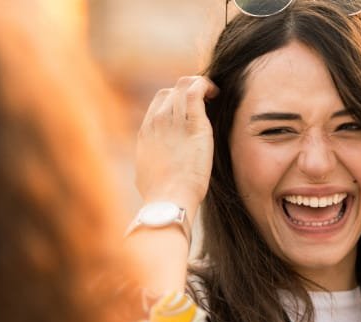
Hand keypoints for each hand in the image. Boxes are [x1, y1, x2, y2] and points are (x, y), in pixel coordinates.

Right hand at [135, 76, 218, 215]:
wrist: (167, 199)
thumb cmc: (159, 194)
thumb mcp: (145, 172)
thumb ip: (150, 159)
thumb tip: (153, 163)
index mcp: (147, 131)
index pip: (160, 100)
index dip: (176, 99)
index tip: (189, 109)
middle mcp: (158, 120)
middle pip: (172, 90)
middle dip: (189, 91)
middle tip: (205, 102)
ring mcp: (174, 120)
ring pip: (184, 85)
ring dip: (200, 86)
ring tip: (212, 96)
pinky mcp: (194, 124)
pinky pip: (196, 90)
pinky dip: (206, 85)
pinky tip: (215, 93)